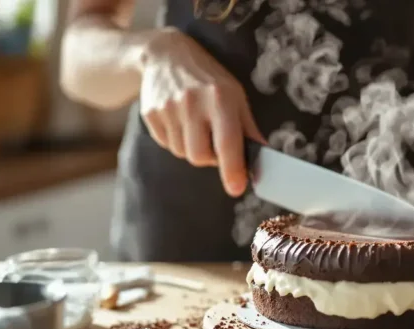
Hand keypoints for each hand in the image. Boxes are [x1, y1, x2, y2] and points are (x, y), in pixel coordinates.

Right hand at [138, 28, 264, 196]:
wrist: (165, 55)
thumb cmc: (209, 80)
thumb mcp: (236, 96)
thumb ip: (248, 129)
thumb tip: (263, 159)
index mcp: (220, 98)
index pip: (227, 142)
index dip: (232, 169)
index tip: (237, 188)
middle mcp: (192, 103)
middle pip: (200, 156)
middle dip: (210, 159)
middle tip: (214, 141)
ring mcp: (168, 108)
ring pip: (183, 153)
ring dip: (193, 148)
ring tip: (196, 125)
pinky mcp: (150, 114)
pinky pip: (167, 145)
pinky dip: (178, 140)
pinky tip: (180, 120)